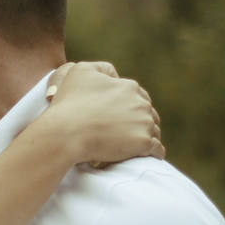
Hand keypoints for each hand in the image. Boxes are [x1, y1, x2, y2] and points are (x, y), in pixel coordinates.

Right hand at [43, 61, 163, 165]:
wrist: (67, 132)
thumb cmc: (70, 104)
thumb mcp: (81, 71)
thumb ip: (103, 69)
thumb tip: (116, 77)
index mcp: (129, 87)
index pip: (139, 96)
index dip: (130, 106)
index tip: (122, 117)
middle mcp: (141, 103)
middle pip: (148, 113)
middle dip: (141, 121)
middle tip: (128, 133)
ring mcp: (144, 123)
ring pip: (154, 130)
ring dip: (148, 136)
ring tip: (136, 145)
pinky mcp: (144, 143)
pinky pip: (157, 149)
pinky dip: (155, 152)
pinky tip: (148, 155)